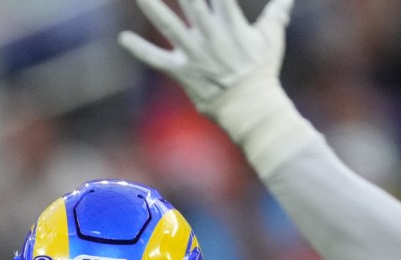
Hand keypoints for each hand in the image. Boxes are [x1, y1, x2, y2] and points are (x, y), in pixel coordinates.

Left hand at [118, 0, 291, 118]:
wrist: (251, 108)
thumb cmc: (262, 71)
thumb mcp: (271, 37)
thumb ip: (277, 12)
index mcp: (231, 23)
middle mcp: (211, 36)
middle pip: (192, 2)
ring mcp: (195, 54)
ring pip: (169, 26)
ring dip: (152, 7)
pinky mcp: (184, 73)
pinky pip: (158, 60)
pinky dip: (140, 50)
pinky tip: (123, 38)